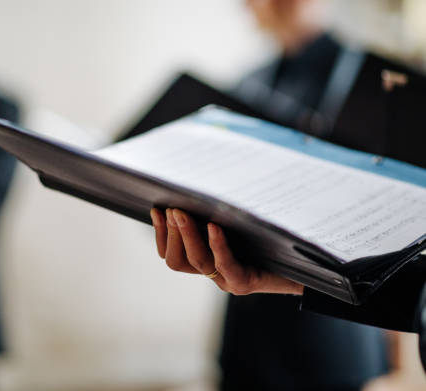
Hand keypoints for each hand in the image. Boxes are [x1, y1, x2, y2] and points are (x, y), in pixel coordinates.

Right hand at [150, 208, 303, 295]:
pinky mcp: (244, 283)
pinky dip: (216, 244)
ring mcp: (226, 280)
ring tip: (183, 213)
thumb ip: (217, 212)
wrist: (307, 267)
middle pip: (176, 260)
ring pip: (196, 262)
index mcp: (205, 261)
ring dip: (187, 235)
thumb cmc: (271, 239)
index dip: (160, 233)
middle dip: (171, 232)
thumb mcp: (239, 223)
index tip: (156, 209)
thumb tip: (195, 181)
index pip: (170, 253)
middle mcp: (212, 273)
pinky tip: (214, 226)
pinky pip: (224, 264)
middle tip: (173, 209)